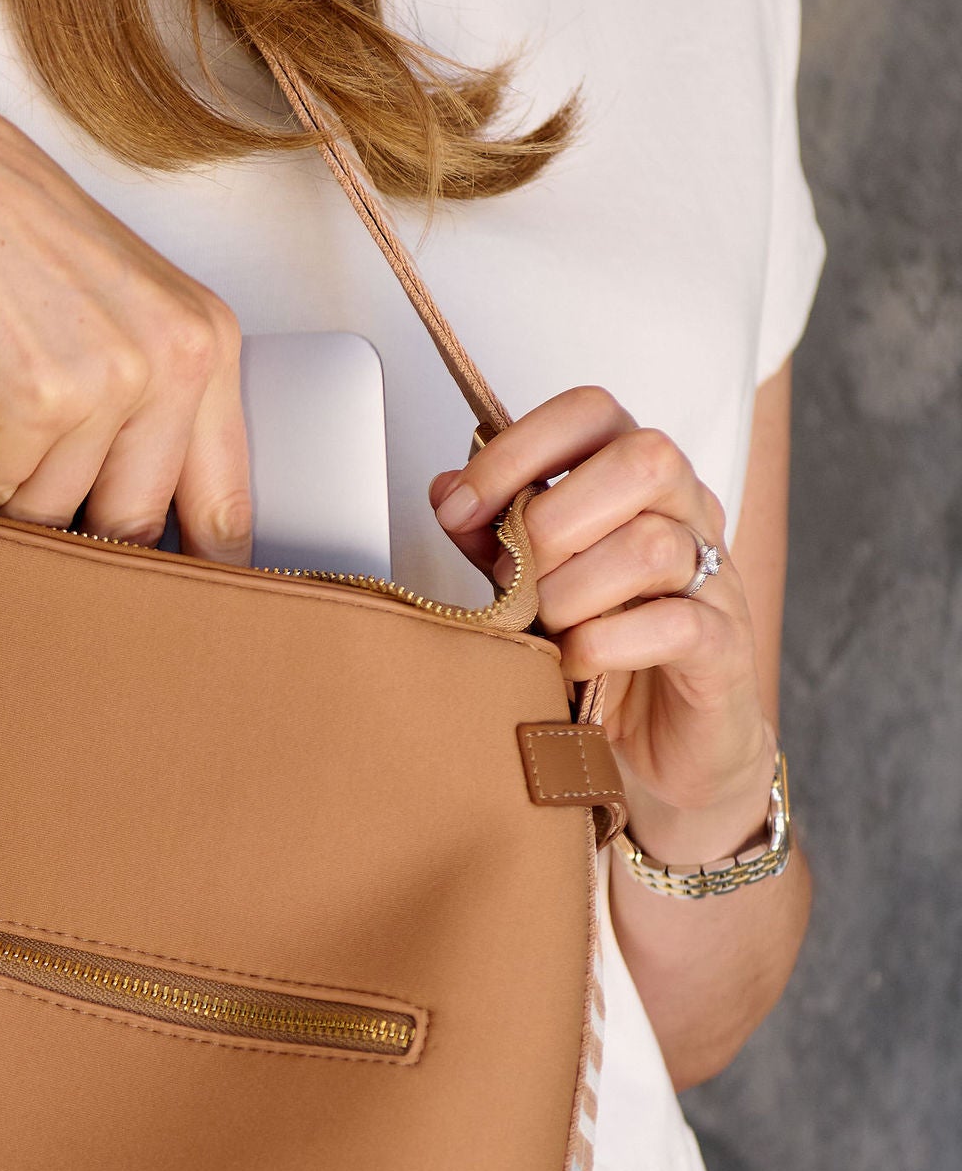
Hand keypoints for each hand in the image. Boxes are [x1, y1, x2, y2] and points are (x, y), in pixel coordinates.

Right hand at [0, 54, 250, 562]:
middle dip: (86, 555)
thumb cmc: (14, 243)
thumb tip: (150, 528)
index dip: (203, 575)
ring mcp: (104, 381)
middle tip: (56, 583)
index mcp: (208, 344)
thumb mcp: (124, 311)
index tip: (183, 621)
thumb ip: (155, 407)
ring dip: (12, 521)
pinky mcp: (30, 398)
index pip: (225, 502)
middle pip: (138, 526)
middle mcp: (171, 363)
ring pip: (58, 516)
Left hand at [430, 386, 776, 867]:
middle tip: (518, 580)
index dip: (519, 448)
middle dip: (556, 520)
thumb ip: (496, 538)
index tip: (460, 506)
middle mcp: (687, 515)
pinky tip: (574, 662)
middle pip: (645, 458)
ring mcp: (714, 579)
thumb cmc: (598, 657)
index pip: (592, 413)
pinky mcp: (725, 647)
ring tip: (548, 629)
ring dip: (575, 592)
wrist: (660, 757)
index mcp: (636, 482)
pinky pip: (674, 623)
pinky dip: (606, 644)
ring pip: (654, 545)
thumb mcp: (531, 588)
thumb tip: (446, 489)